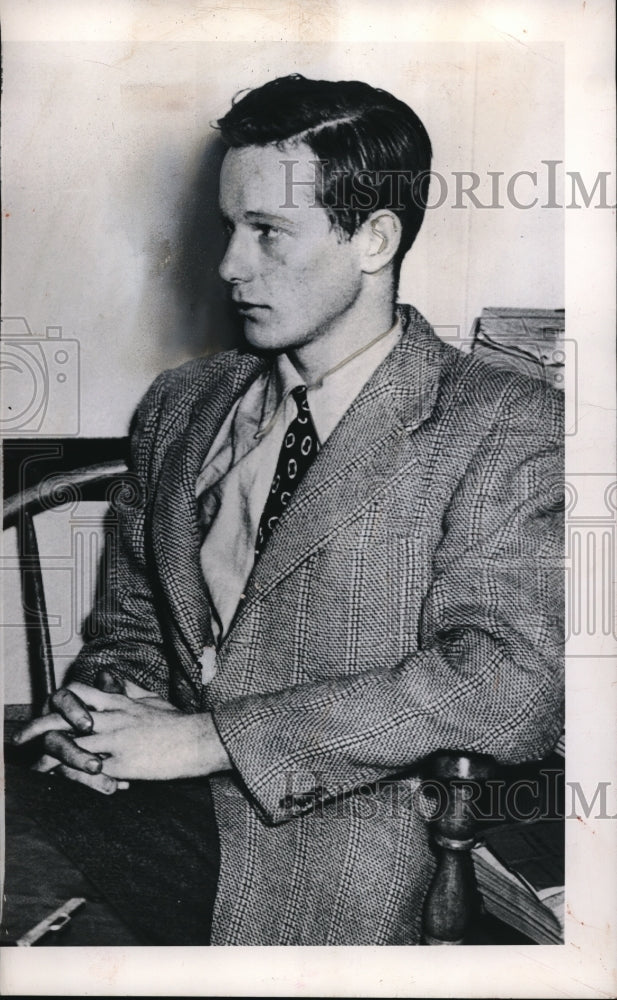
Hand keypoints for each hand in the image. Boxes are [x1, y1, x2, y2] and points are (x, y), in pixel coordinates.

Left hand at [13, 670, 169, 793]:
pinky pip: (88, 770)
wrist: (199, 739)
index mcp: (118, 702)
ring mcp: (116, 741)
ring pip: (70, 744)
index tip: (44, 712)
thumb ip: (127, 688)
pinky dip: (72, 774)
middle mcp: (112, 718)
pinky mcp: (122, 764)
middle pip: (64, 718)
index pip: (77, 693)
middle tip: (20, 740)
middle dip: (37, 728)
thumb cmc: (178, 721)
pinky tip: (65, 779)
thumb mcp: (151, 698)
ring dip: (48, 756)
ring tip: (36, 767)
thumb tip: (109, 676)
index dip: (56, 702)